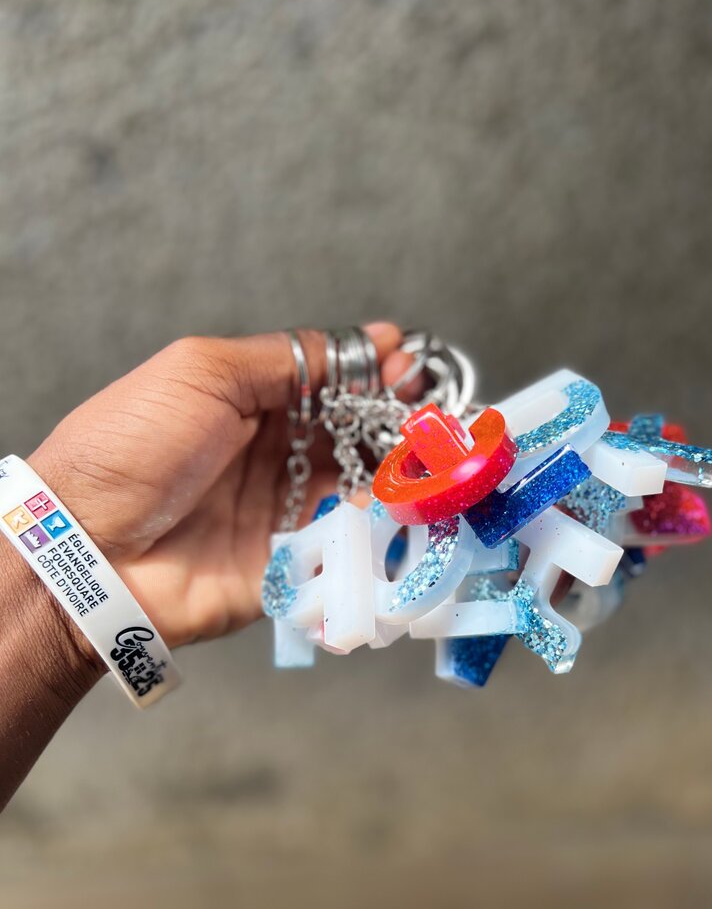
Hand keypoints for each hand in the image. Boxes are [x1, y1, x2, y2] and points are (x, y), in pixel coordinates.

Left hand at [28, 323, 405, 652]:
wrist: (88, 548)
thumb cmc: (132, 447)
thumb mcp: (203, 372)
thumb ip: (285, 358)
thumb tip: (360, 344)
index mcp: (247, 403)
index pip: (325, 381)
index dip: (368, 370)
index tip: (406, 362)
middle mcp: (270, 455)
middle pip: (350, 432)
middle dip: (393, 417)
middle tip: (427, 408)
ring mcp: (282, 510)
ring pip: (357, 485)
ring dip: (394, 467)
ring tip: (424, 451)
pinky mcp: (290, 564)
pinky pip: (345, 544)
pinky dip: (376, 524)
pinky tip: (398, 501)